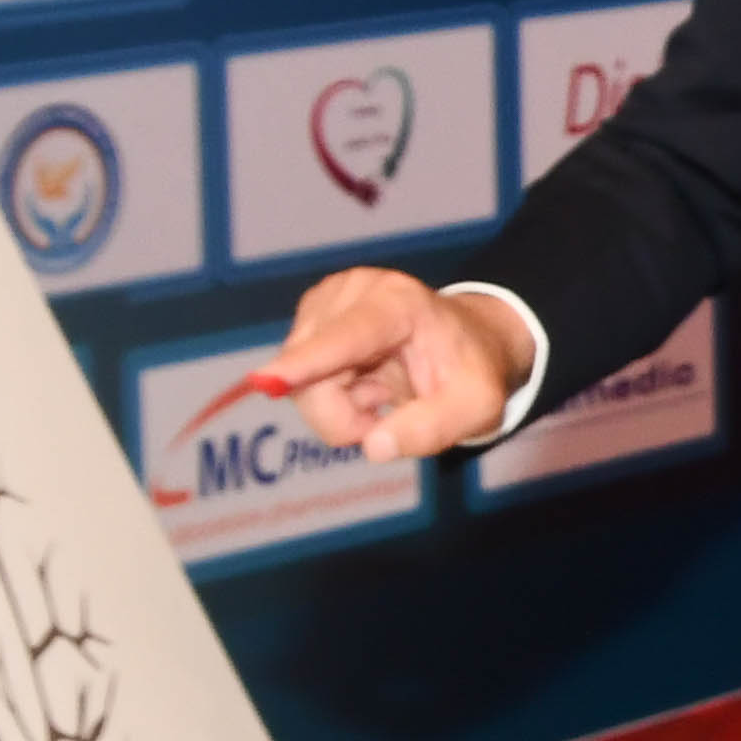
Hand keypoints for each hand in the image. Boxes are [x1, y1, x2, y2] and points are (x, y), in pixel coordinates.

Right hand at [280, 268, 532, 464]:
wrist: (469, 344)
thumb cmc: (472, 372)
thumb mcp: (476, 408)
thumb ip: (432, 429)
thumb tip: (374, 447)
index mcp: (399, 304)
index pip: (346, 337)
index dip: (305, 363)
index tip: (265, 381)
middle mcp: (354, 292)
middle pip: (312, 374)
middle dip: (343, 417)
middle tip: (385, 418)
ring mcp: (326, 303)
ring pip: (299, 384)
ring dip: (339, 410)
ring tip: (381, 395)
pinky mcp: (311, 320)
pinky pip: (300, 382)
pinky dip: (332, 398)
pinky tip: (364, 384)